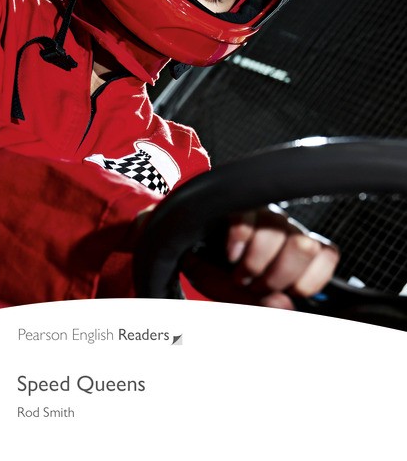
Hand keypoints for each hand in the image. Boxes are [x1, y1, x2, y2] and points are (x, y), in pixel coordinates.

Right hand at [182, 206, 339, 308]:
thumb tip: (285, 305)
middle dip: (277, 276)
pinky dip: (238, 242)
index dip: (306, 281)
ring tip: (238, 274)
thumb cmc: (219, 274)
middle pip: (305, 245)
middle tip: (256, 286)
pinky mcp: (236, 204)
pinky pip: (246, 218)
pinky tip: (229, 254)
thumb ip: (264, 307)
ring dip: (254, 263)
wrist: (184, 254)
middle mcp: (284, 227)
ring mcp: (261, 212)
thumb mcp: (243, 300)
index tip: (285, 293)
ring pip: (277, 232)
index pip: (327, 254)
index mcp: (296, 250)